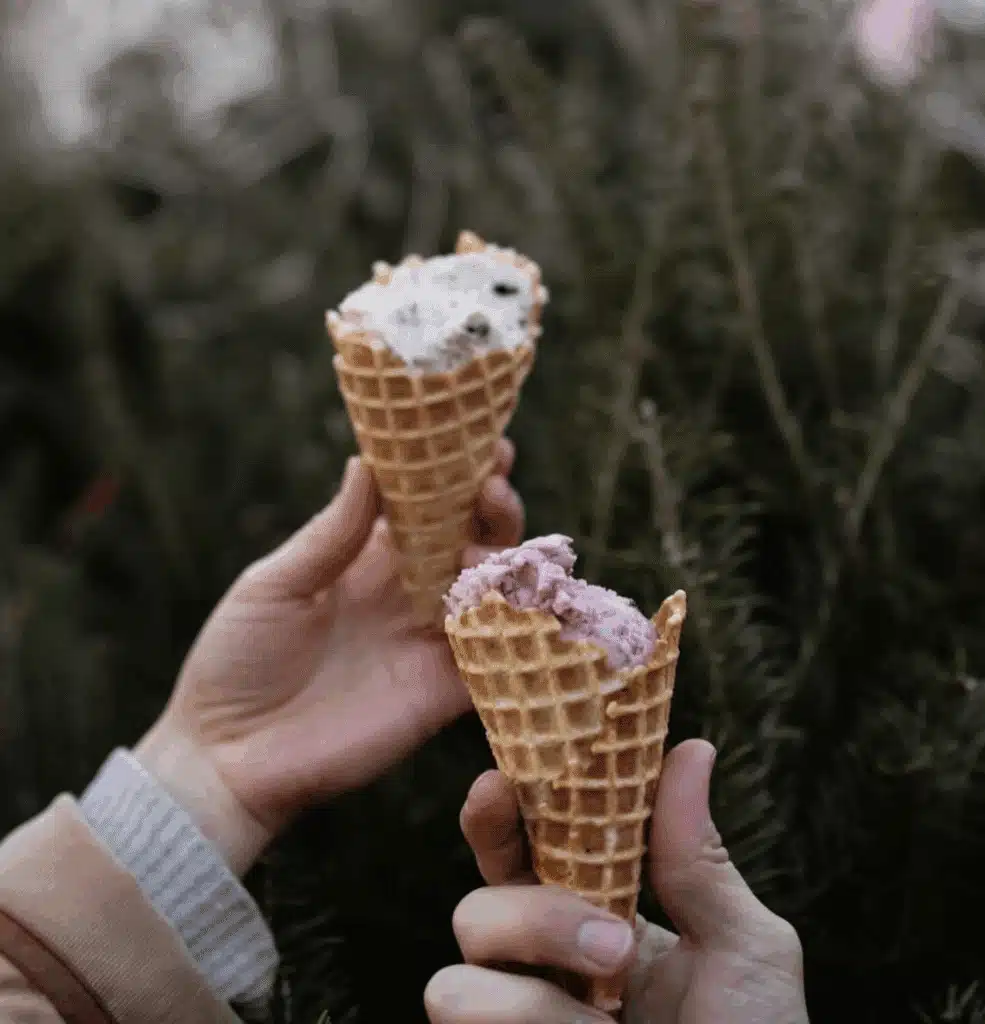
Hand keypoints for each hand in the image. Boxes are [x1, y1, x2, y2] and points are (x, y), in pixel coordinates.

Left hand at [136, 439, 523, 874]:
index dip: (452, 472)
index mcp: (367, 560)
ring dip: (507, 554)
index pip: (424, 505)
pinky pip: (496, 654)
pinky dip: (516, 624)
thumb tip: (368, 462)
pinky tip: (523, 593)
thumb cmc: (237, 659)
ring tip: (499, 532)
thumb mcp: (276, 584)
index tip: (476, 436)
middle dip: (490, 505)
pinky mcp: (442, 692)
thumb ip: (332, 534)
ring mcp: (429, 642)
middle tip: (493, 480)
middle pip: (469, 538)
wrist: (227, 757)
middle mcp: (408, 593)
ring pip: (491, 588)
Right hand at [425, 740, 808, 1023]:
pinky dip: (531, 1019)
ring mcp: (520, 1020)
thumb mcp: (743, 949)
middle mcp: (544, 968)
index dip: (500, 814)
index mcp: (594, 918)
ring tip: (612, 1012)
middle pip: (476, 905)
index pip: (523, 852)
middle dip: (533, 911)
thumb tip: (690, 748)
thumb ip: (698, 858)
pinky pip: (461, 1009)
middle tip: (614, 939)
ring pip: (459, 966)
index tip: (502, 781)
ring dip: (536, 983)